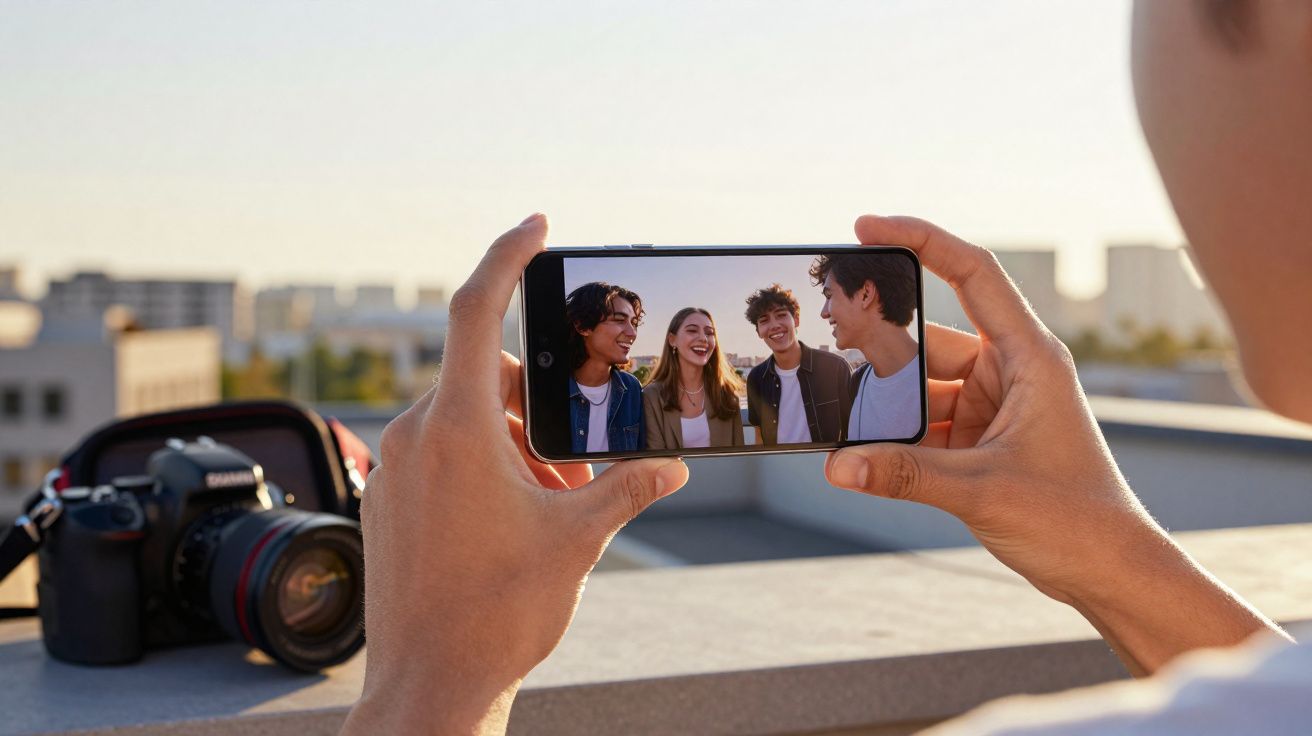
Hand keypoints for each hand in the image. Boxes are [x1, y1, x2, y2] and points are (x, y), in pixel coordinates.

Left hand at [341, 214, 688, 733]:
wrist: (428, 687)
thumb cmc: (497, 614)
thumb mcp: (578, 541)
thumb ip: (627, 488)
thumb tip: (673, 466)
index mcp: (456, 430)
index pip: (477, 311)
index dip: (507, 257)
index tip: (536, 226)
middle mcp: (413, 437)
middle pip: (485, 378)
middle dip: (538, 407)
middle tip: (575, 465)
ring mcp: (393, 469)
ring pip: (462, 420)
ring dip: (513, 442)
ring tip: (551, 502)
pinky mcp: (385, 500)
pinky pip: (438, 454)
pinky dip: (481, 465)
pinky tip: (512, 517)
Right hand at [826, 214, 1283, 674]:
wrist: (1110, 572)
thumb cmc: (1075, 520)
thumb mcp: (981, 492)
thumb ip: (904, 474)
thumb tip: (835, 465)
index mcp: (1030, 357)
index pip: (973, 273)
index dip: (921, 240)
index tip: (866, 227)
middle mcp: (1011, 371)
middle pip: (929, 341)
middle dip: (880, 353)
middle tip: (830, 353)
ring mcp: (994, 405)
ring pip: (920, 387)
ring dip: (885, 407)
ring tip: (841, 423)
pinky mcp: (980, 439)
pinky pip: (924, 423)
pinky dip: (895, 436)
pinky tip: (862, 453)